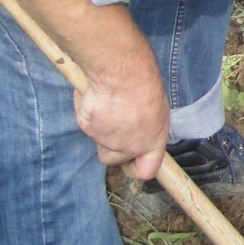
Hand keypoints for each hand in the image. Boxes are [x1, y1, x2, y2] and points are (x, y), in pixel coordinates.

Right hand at [76, 64, 170, 181]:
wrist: (123, 74)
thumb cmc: (144, 84)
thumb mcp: (157, 108)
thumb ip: (145, 126)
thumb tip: (137, 128)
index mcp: (152, 142)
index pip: (146, 170)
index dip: (135, 168)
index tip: (130, 162)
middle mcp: (130, 147)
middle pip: (113, 159)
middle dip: (110, 147)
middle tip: (113, 125)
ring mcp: (107, 140)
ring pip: (97, 141)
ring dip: (100, 129)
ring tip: (108, 106)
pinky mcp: (88, 128)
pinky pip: (86, 123)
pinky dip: (88, 112)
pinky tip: (96, 96)